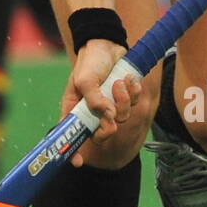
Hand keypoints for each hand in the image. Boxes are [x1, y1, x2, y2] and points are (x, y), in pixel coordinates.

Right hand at [59, 40, 140, 168]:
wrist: (108, 44)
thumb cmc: (90, 61)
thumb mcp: (86, 78)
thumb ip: (94, 98)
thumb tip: (107, 116)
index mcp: (76, 110)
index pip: (73, 135)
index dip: (73, 151)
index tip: (78, 162)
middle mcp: (93, 112)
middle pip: (102, 133)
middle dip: (109, 127)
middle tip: (112, 116)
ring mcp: (110, 106)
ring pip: (122, 118)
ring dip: (123, 101)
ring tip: (119, 82)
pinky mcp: (125, 99)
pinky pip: (134, 105)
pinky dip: (133, 92)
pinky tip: (128, 79)